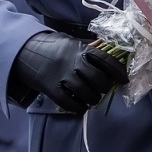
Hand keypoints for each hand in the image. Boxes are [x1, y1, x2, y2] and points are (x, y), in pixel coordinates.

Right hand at [8, 31, 127, 113]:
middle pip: (98, 79)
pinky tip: (82, 107)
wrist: (26, 52)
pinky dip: (79, 108)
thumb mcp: (72, 43)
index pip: (105, 60)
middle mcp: (73, 63)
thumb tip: (108, 59)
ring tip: (93, 97)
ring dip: (94, 98)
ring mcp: (62, 77)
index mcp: (80, 50)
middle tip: (104, 88)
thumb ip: (88, 50)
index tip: (125, 79)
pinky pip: (70, 103)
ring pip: (86, 93)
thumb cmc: (53, 47)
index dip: (118, 71)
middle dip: (105, 86)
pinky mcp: (52, 89)